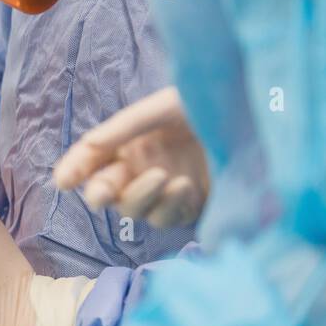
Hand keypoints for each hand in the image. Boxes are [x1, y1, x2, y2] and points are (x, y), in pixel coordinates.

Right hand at [52, 87, 207, 228]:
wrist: (261, 123)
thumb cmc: (209, 106)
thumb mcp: (161, 108)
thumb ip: (121, 128)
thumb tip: (85, 148)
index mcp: (129, 141)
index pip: (91, 158)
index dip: (74, 168)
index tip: (63, 180)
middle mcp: (141, 167)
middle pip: (105, 191)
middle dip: (98, 193)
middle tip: (100, 194)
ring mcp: (165, 190)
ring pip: (134, 210)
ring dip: (142, 197)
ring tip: (165, 178)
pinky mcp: (190, 208)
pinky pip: (167, 218)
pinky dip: (170, 206)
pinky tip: (186, 186)